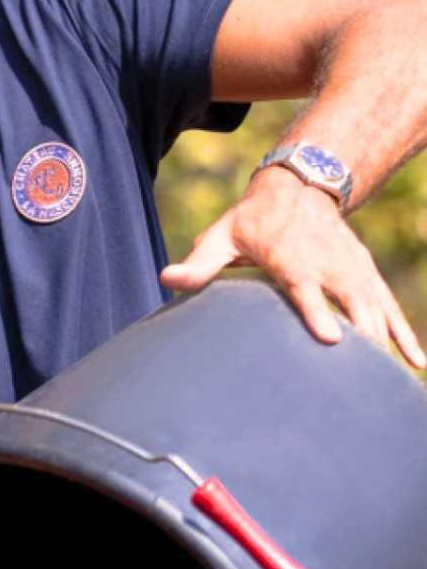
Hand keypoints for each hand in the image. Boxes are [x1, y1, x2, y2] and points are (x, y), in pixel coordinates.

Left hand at [160, 166, 426, 369]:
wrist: (299, 186)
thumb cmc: (252, 220)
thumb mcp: (221, 235)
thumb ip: (199, 263)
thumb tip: (166, 278)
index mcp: (291, 259)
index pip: (306, 289)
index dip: (318, 313)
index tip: (331, 340)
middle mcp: (328, 265)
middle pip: (351, 303)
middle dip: (362, 338)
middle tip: (364, 379)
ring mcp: (352, 271)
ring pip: (376, 308)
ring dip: (387, 342)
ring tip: (391, 382)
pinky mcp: (366, 275)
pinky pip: (390, 307)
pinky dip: (404, 334)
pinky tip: (416, 362)